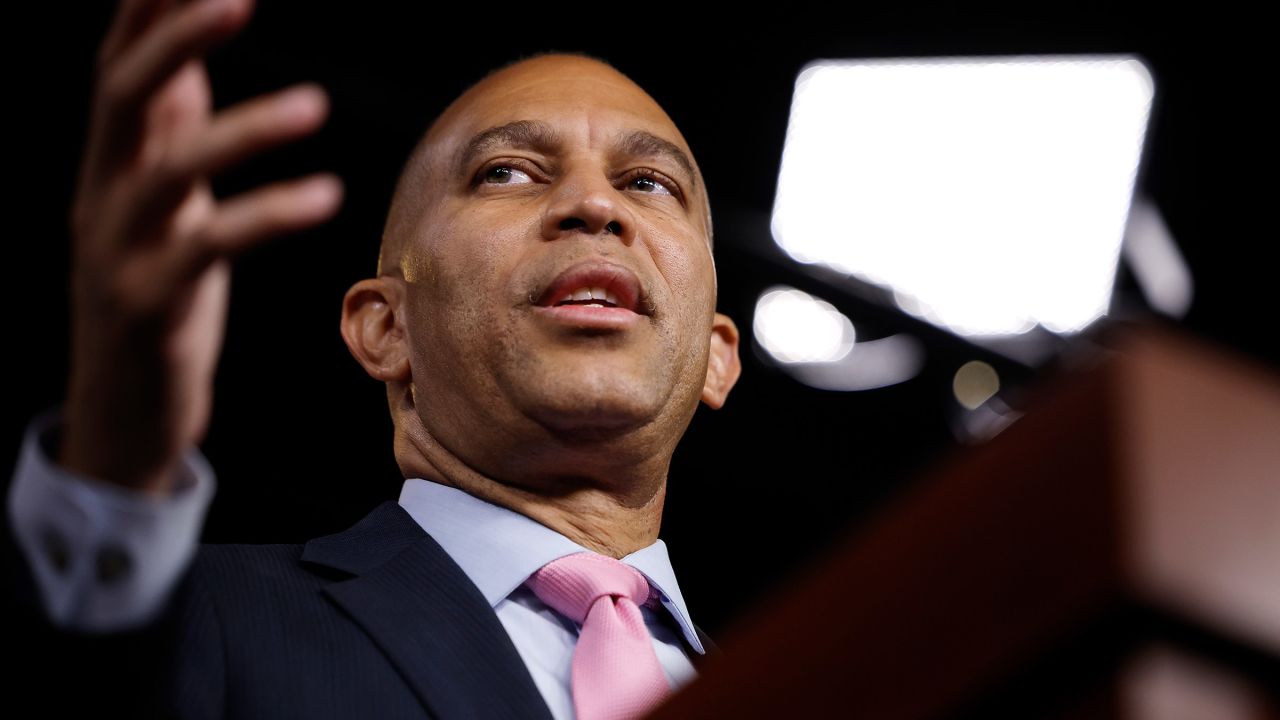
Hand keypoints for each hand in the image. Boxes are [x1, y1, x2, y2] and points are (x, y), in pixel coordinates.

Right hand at [60, 0, 342, 494]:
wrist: (119, 405)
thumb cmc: (152, 290)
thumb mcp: (159, 204)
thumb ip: (166, 133)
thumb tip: (186, 61)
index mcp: (109, 162)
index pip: (118, 65)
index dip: (146, 11)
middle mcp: (101, 192)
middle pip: (123, 94)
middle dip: (174, 37)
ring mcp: (118, 248)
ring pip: (170, 171)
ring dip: (242, 131)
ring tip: (314, 106)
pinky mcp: (149, 301)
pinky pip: (211, 247)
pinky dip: (268, 215)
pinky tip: (326, 195)